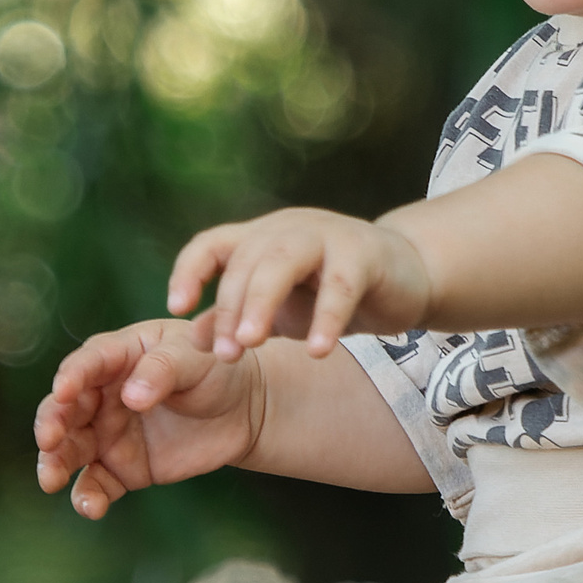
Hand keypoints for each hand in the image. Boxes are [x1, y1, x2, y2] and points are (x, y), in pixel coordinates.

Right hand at [33, 315, 264, 518]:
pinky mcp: (122, 468)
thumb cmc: (216, 368)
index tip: (64, 392)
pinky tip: (90, 508)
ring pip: (70, 450)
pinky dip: (88, 497)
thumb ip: (162, 371)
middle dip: (51, 424)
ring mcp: (108, 434)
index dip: (72, 377)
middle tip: (48, 440)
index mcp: (117, 356)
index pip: (86, 365)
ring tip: (51, 481)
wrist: (245, 408)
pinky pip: (97, 485)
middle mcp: (102, 395)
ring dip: (55, 464)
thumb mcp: (194, 358)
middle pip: (65, 410)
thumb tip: (131, 399)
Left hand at [166, 207, 432, 359]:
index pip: (211, 245)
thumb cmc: (331, 293)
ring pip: (284, 261)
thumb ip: (238, 320)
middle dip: (230, 306)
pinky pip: (341, 285)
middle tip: (225, 353)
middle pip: (246, 258)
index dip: (189, 272)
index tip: (176, 308)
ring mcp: (327, 235)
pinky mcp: (366, 253)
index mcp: (260, 238)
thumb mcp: (279, 310)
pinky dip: (327, 318)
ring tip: (251, 344)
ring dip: (262, 302)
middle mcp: (288, 228)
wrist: (406, 277)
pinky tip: (318, 351)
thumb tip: (194, 341)